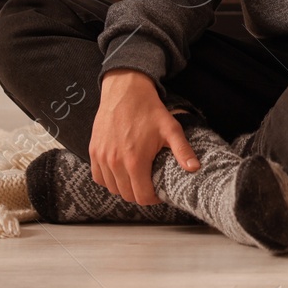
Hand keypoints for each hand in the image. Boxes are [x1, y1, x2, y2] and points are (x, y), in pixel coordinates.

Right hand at [89, 69, 199, 204]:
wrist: (125, 90)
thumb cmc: (148, 109)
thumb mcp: (170, 128)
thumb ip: (182, 151)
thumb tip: (194, 169)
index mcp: (134, 161)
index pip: (142, 196)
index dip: (153, 198)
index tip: (159, 192)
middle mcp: (114, 163)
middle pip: (127, 195)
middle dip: (140, 194)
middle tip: (150, 184)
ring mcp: (101, 157)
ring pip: (112, 188)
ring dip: (125, 187)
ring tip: (137, 178)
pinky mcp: (93, 150)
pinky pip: (98, 177)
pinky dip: (109, 179)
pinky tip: (120, 172)